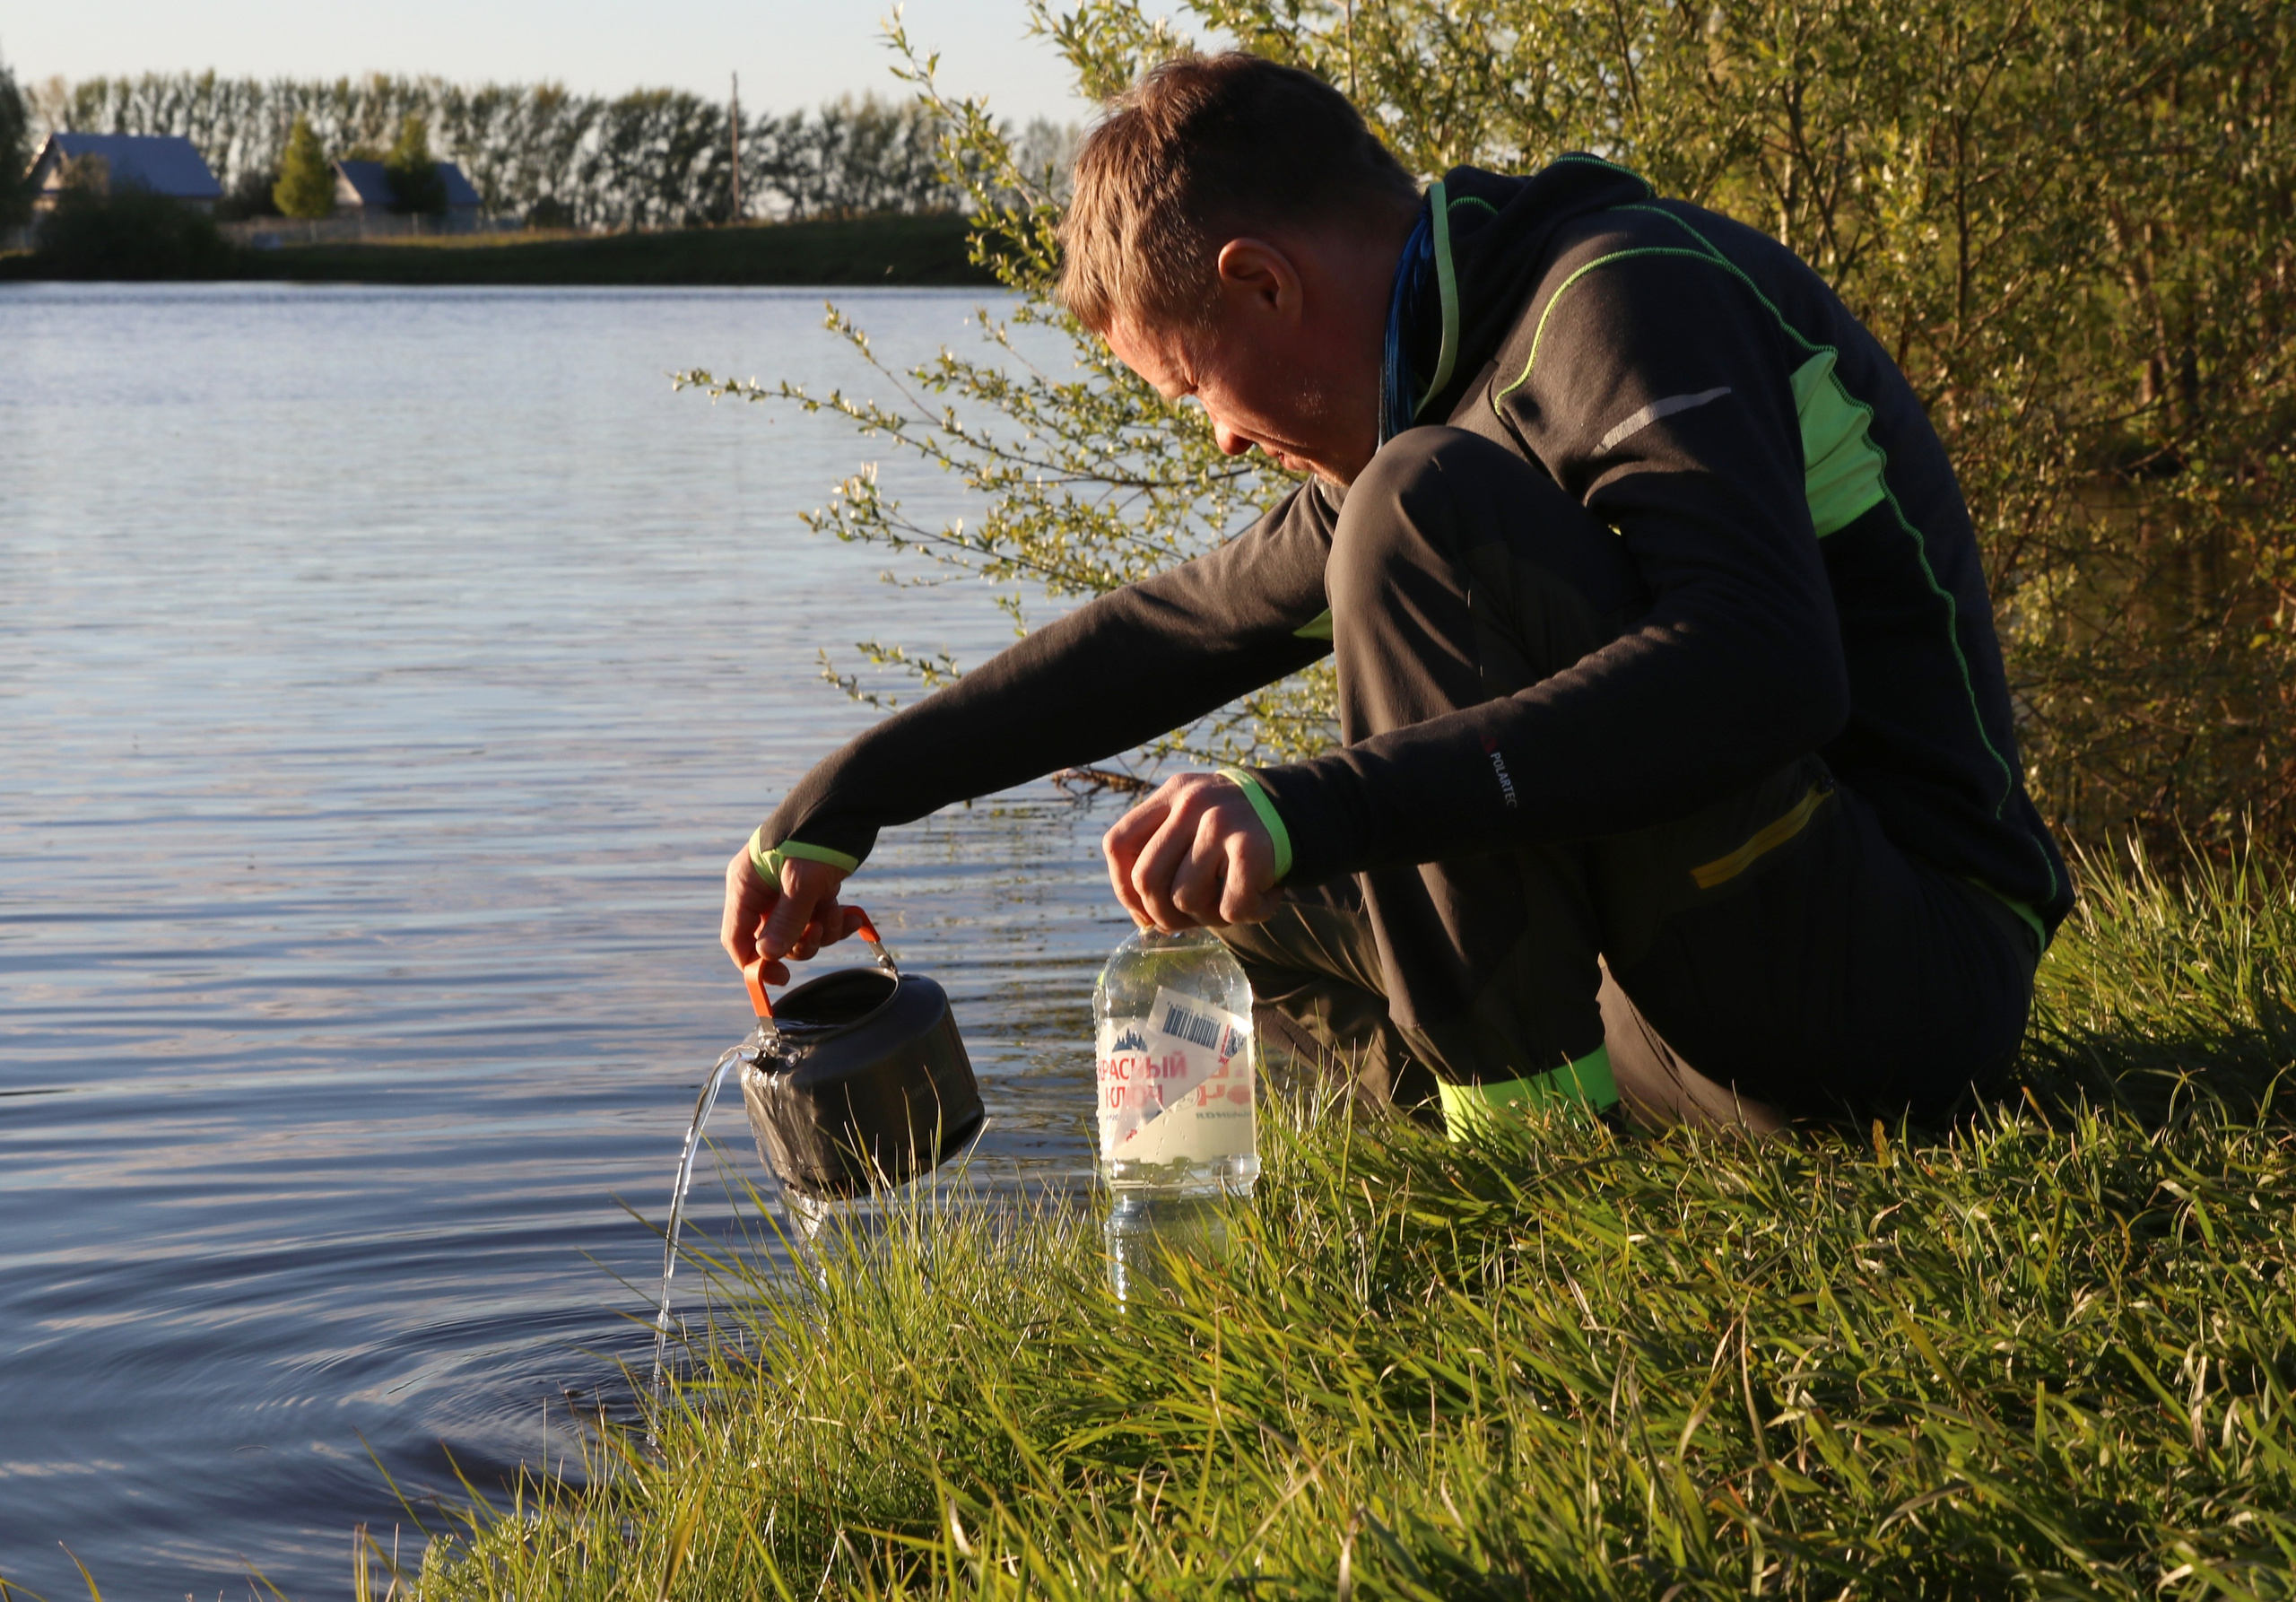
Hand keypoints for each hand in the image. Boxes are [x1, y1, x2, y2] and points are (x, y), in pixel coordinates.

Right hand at [720, 847, 861, 987]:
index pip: (737, 938)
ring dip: (822, 932)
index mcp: (745, 885)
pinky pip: (817, 919)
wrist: (848, 805)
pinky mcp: (811, 889)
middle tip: (819, 931)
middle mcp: (762, 890)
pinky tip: (852, 916)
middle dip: (800, 943)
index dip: (755, 963)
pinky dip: (834, 922)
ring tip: (837, 913)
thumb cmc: (817, 838)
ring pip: (799, 933)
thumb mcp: (802, 882)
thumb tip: (768, 955)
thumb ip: (785, 922)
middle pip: (772, 940)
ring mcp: (787, 890)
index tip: (780, 977)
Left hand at [1101, 773, 1280, 931]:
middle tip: (1190, 919)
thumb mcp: (1196, 822)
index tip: (1144, 912)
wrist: (1305, 811)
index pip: (1118, 844)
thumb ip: (1165, 855)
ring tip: (1232, 903)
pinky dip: (1247, 915)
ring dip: (1209, 917)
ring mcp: (1221, 823)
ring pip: (1184, 898)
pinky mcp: (1252, 847)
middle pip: (1146, 879)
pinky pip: (1229, 908)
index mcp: (1172, 794)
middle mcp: (1192, 802)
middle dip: (1163, 915)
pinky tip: (1262, 900)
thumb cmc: (1239, 832)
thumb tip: (1146, 921)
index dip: (1123, 888)